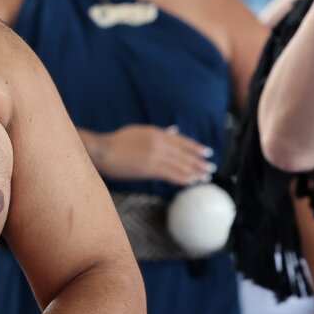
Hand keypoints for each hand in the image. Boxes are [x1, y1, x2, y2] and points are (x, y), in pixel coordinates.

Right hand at [92, 125, 214, 184]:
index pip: (181, 141)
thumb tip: (174, 131)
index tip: (206, 153)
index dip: (196, 148)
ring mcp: (155, 155)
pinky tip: (190, 182)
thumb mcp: (139, 131)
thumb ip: (158, 132)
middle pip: (184, 154)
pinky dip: (181, 178)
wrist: (103, 150)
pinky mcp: (149, 168)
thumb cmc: (117, 142)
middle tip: (210, 168)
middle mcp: (158, 143)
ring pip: (179, 165)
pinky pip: (170, 174)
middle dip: (198, 162)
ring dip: (194, 171)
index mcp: (156, 132)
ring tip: (204, 177)